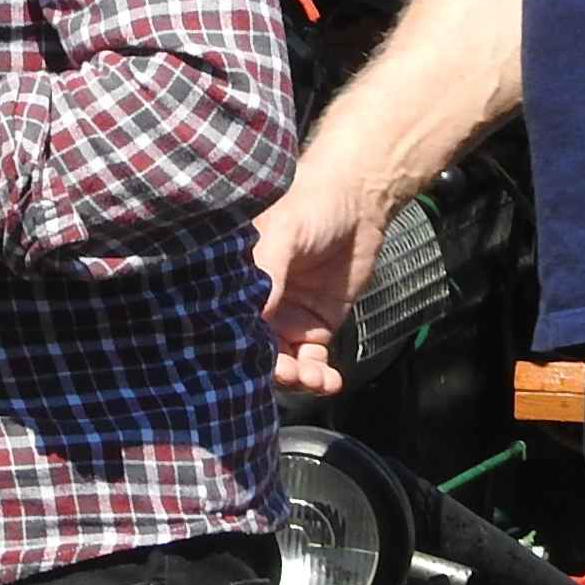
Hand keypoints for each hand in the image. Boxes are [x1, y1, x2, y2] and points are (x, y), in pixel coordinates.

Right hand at [252, 158, 394, 395]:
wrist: (360, 202)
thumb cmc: (311, 204)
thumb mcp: (284, 230)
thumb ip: (268, 269)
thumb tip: (252, 316)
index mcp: (234, 275)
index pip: (225, 318)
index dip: (234, 344)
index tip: (248, 359)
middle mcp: (255, 300)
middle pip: (252, 348)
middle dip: (269, 369)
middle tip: (289, 372)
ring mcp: (285, 316)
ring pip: (282, 362)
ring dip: (296, 379)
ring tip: (314, 379)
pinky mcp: (315, 326)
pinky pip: (312, 362)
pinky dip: (320, 379)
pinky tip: (330, 381)